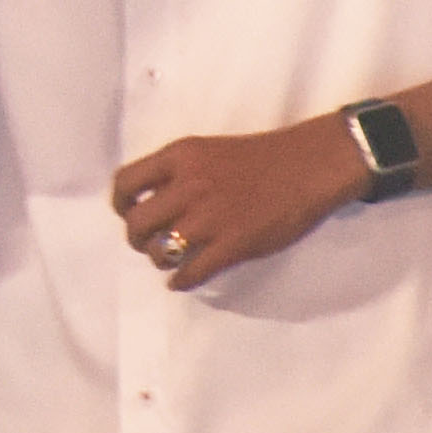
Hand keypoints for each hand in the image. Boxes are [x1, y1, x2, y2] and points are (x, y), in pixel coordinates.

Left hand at [108, 120, 364, 288]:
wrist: (310, 166)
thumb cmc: (261, 158)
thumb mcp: (206, 151)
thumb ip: (177, 172)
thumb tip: (151, 200)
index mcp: (179, 157)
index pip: (125, 182)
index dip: (121, 204)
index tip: (127, 214)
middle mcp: (187, 186)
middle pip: (137, 223)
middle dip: (137, 238)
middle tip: (147, 244)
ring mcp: (210, 217)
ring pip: (161, 250)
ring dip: (159, 259)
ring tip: (168, 261)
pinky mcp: (234, 244)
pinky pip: (193, 272)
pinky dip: (180, 281)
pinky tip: (180, 282)